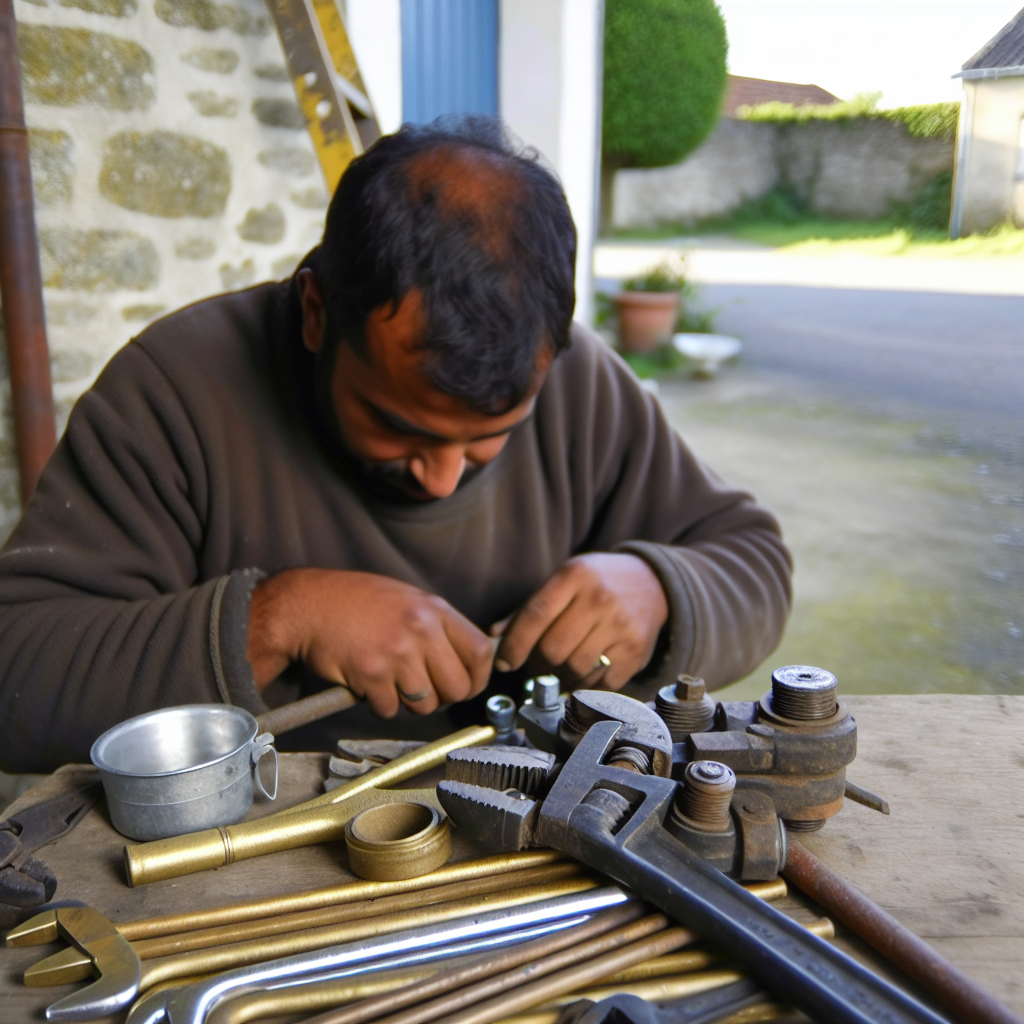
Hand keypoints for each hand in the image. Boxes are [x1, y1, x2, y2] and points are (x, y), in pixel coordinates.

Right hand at [247, 569, 493, 716]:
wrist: (307, 604)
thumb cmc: (356, 602)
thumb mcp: (407, 599)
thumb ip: (436, 626)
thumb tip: (464, 660)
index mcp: (434, 609)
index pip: (480, 652)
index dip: (477, 678)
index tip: (467, 686)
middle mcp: (420, 629)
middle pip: (457, 687)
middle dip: (443, 698)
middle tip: (423, 691)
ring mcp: (396, 652)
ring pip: (425, 704)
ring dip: (408, 703)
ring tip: (391, 682)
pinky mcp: (370, 673)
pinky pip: (389, 709)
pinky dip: (379, 705)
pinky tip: (368, 684)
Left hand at [492, 553, 668, 690]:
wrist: (651, 582)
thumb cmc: (597, 582)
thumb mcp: (564, 580)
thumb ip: (529, 608)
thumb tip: (495, 637)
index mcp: (574, 576)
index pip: (536, 615)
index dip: (515, 644)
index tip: (505, 663)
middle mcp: (599, 598)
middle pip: (554, 648)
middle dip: (538, 665)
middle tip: (536, 667)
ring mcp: (620, 625)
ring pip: (575, 668)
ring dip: (561, 677)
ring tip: (560, 670)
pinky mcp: (636, 650)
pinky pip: (600, 682)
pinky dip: (586, 685)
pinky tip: (584, 674)